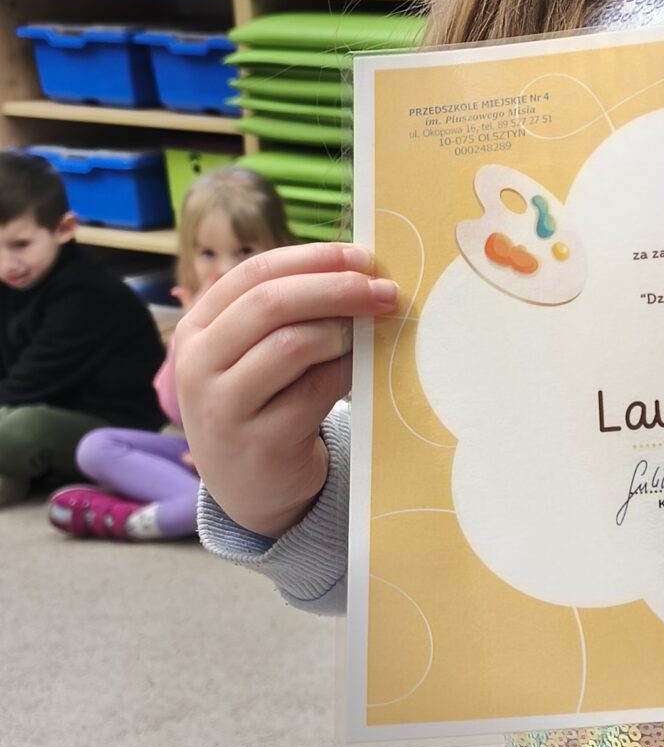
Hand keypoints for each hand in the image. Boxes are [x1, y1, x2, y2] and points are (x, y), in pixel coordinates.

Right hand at [172, 242, 398, 539]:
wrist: (250, 489)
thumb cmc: (263, 405)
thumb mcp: (254, 355)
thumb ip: (288, 314)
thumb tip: (360, 272)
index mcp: (197, 328)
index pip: (254, 272)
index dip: (313, 259)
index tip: (363, 257)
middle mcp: (198, 365)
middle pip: (271, 303)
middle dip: (336, 289)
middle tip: (383, 292)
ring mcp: (222, 407)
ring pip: (290, 345)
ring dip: (342, 332)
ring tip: (370, 333)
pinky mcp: (258, 444)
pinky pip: (314, 392)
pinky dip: (346, 372)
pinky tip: (364, 368)